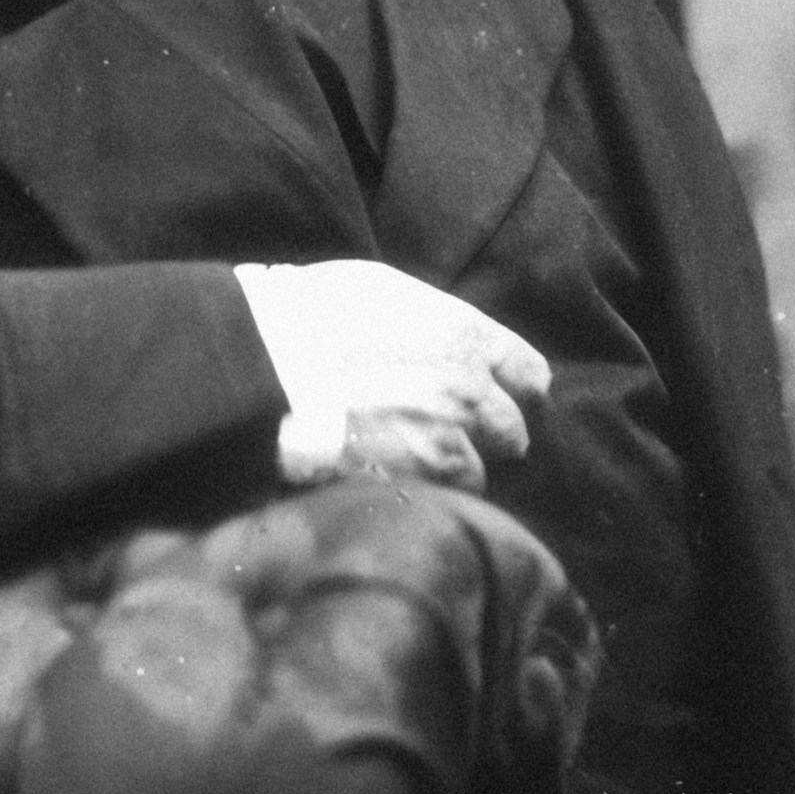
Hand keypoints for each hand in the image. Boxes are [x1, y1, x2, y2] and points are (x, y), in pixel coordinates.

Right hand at [232, 261, 550, 490]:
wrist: (265, 364)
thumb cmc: (311, 315)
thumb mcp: (386, 292)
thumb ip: (435, 323)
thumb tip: (446, 343)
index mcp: (466, 338)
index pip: (530, 376)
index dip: (513, 390)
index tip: (496, 398)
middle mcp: (471, 392)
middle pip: (512, 431)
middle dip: (486, 436)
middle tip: (447, 434)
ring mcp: (446, 443)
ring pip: (478, 473)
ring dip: (452, 471)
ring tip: (411, 462)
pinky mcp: (414, 484)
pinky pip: (440, 501)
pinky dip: (423, 495)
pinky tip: (393, 480)